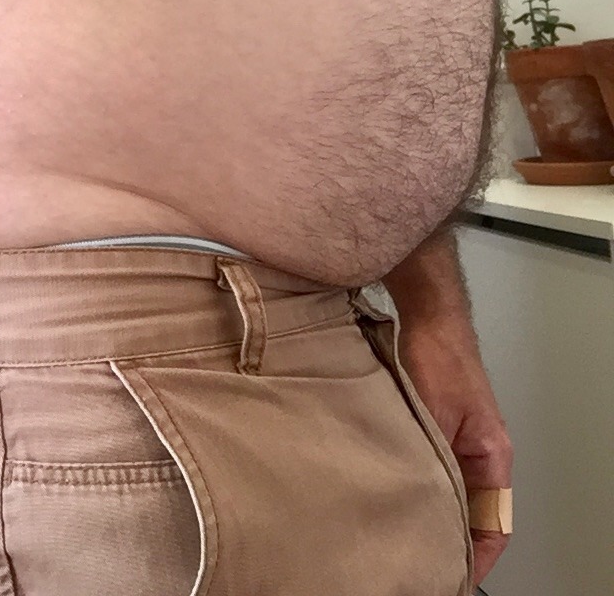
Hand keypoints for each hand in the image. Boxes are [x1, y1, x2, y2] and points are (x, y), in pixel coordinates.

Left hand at [398, 317, 513, 586]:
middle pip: (471, 511)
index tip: (452, 577)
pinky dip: (414, 481)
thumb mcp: (433, 417)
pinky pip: (429, 465)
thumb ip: (430, 460)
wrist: (426, 314)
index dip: (477, 556)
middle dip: (448, 536)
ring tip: (401, 531)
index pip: (494, 523)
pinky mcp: (433, 423)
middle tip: (420, 560)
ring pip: (447, 489)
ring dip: (428, 507)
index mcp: (492, 456)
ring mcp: (456, 437)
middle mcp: (479, 451)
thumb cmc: (438, 355)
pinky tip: (389, 488)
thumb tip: (418, 503)